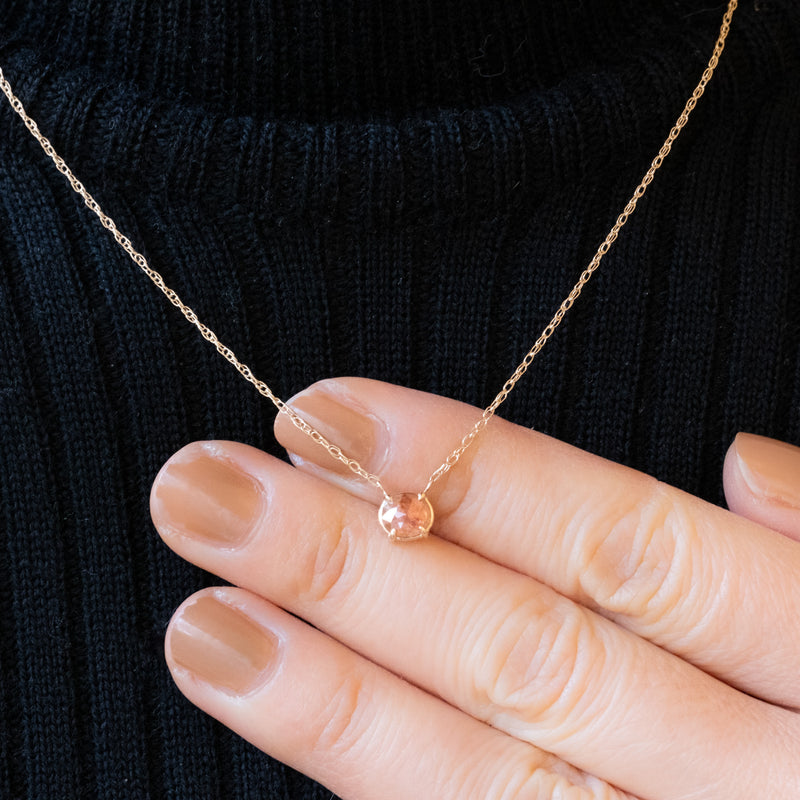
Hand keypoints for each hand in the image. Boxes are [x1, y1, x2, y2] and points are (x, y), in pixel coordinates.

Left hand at [149, 379, 799, 798]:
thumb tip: (747, 459)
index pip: (620, 543)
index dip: (470, 474)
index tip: (328, 414)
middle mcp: (751, 780)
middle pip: (529, 654)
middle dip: (357, 570)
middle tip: (208, 493)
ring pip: (497, 780)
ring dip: (333, 700)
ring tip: (202, 625)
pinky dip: (384, 788)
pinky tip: (285, 720)